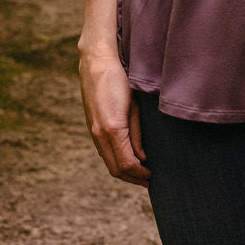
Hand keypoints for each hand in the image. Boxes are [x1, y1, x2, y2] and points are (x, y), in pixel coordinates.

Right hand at [79, 52, 150, 187]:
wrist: (96, 63)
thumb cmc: (120, 80)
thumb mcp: (135, 106)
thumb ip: (137, 134)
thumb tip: (142, 157)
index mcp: (112, 129)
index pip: (127, 163)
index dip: (141, 174)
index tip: (153, 176)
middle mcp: (99, 134)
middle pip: (115, 168)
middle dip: (133, 178)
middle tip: (149, 181)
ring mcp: (93, 132)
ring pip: (108, 162)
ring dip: (124, 171)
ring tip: (140, 173)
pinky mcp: (92, 127)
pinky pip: (103, 152)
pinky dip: (116, 160)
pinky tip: (127, 158)